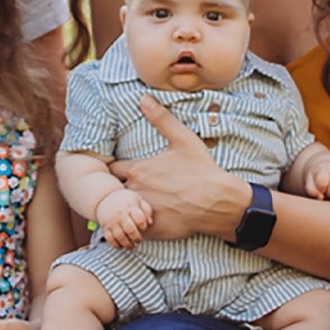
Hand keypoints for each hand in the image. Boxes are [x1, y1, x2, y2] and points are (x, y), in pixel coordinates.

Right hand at [95, 188, 152, 248]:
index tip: (143, 227)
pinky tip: (122, 246)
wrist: (104, 197)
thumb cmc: (126, 200)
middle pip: (130, 229)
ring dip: (128, 245)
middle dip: (137, 238)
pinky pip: (110, 239)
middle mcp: (120, 215)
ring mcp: (112, 222)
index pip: (139, 218)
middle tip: (139, 240)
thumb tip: (150, 223)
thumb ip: (147, 210)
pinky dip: (116, 245)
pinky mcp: (105, 227)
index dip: (143, 225)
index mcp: (130, 207)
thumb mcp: (138, 200)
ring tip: (133, 247)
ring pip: (120, 236)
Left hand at [108, 95, 247, 240]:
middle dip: (114, 189)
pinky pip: (132, 230)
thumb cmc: (201, 171)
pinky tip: (138, 224)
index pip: (111, 169)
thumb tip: (144, 99)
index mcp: (138, 170)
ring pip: (121, 212)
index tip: (115, 170)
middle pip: (113, 191)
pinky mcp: (151, 230)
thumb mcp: (183, 139)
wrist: (218, 202)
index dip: (111, 169)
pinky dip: (132, 227)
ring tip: (127, 207)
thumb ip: (161, 119)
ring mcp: (142, 212)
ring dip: (122, 209)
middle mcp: (136, 191)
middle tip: (119, 189)